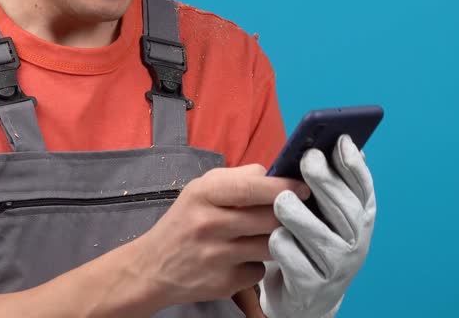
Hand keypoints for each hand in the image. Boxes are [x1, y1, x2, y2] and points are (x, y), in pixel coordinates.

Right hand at [127, 164, 309, 309]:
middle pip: (270, 217)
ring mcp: (217, 257)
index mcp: (204, 194)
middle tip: (299, 212)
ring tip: (270, 233)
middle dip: (289, 214)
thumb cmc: (184, 221)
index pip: (254, 187)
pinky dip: (259, 264)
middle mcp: (209, 224)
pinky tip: (245, 259)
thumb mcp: (201, 190)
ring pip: (271, 245)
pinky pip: (260, 270)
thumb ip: (238, 178)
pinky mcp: (224, 284)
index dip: (285, 187)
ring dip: (278, 239)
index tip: (305, 188)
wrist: (152, 268)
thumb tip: (277, 174)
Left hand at [259, 135, 375, 317]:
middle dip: (327, 181)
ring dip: (300, 215)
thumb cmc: (311, 240)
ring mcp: (337, 267)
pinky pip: (296, 262)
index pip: (364, 188)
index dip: (354, 164)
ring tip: (282, 201)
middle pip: (345, 209)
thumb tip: (331, 142)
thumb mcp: (323, 211)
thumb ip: (326, 183)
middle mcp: (356, 242)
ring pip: (320, 237)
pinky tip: (274, 236)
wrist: (304, 295)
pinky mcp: (312, 286)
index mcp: (360, 217)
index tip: (341, 140)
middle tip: (308, 159)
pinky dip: (284, 246)